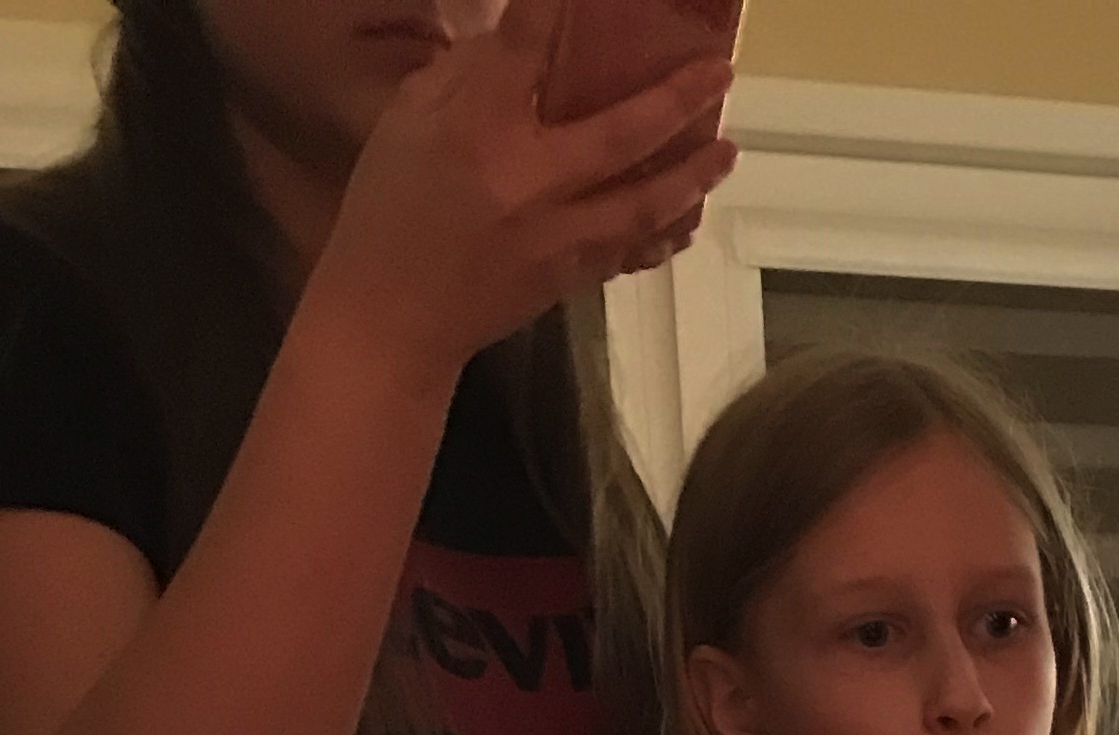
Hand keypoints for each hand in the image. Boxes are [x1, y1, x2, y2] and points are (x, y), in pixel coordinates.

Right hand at [313, 0, 736, 389]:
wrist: (393, 320)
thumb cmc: (390, 209)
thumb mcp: (407, 122)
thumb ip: (466, 76)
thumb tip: (519, 41)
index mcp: (478, 129)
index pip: (527, 47)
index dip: (556, 8)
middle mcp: (529, 182)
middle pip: (620, 135)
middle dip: (676, 101)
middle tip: (720, 72)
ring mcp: (557, 238)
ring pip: (643, 204)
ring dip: (692, 177)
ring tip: (727, 149)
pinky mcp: (569, 280)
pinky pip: (630, 252)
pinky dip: (664, 233)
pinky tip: (688, 217)